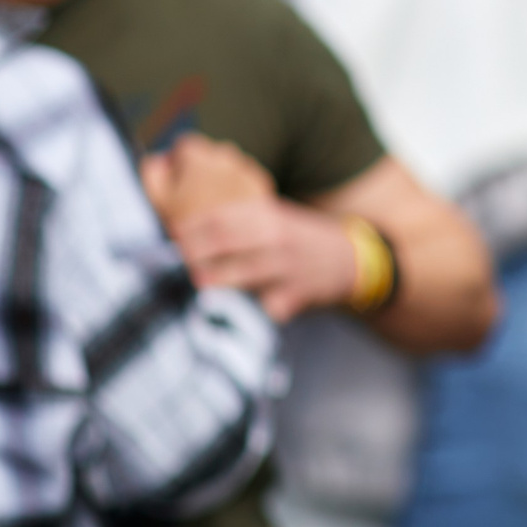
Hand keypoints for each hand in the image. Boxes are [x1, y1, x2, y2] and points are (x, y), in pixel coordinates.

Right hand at [141, 133, 275, 231]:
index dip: (178, 165)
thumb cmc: (193, 224)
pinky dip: (239, 193)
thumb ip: (154, 174)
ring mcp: (245, 167)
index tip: (177, 184)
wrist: (233, 246)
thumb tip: (159, 161)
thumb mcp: (159, 201)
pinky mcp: (262, 183)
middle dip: (201, 174)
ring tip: (215, 212)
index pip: (184, 147)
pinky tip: (232, 214)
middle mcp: (224, 154)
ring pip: (228, 169)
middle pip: (208, 158)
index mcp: (197, 154)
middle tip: (195, 201)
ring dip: (221, 183)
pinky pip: (245, 182)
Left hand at [166, 196, 361, 321]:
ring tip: (201, 283)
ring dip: (214, 281)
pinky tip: (242, 310)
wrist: (353, 260)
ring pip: (238, 276)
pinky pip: (263, 307)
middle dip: (193, 253)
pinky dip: (251, 309)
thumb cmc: (303, 240)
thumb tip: (189, 230)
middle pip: (222, 243)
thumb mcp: (278, 219)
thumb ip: (242, 222)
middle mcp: (276, 239)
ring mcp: (285, 269)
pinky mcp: (294, 297)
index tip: (172, 234)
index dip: (190, 227)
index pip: (219, 218)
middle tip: (178, 263)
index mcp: (270, 216)